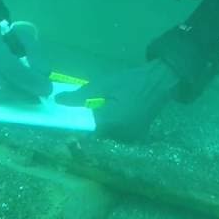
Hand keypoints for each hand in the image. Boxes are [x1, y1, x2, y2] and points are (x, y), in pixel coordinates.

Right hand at [0, 22, 52, 103]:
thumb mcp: (20, 36)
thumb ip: (34, 52)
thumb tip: (44, 74)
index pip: (11, 68)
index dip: (30, 81)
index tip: (47, 89)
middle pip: (3, 86)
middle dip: (25, 93)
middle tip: (41, 95)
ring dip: (16, 99)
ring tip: (30, 96)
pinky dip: (4, 100)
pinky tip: (14, 96)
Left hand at [55, 59, 180, 140]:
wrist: (160, 82)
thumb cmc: (132, 81)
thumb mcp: (104, 84)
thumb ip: (80, 95)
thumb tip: (58, 100)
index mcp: (113, 122)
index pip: (86, 131)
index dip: (76, 126)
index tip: (69, 120)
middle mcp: (122, 135)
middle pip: (97, 135)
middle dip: (90, 124)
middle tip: (89, 109)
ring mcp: (131, 137)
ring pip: (108, 135)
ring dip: (103, 125)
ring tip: (104, 109)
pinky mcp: (137, 136)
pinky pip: (119, 134)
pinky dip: (114, 126)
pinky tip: (115, 112)